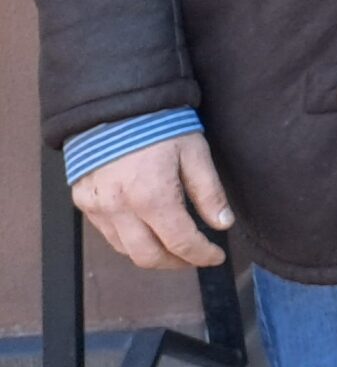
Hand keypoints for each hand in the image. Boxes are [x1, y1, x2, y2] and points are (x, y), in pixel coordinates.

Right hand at [72, 133, 231, 269]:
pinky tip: (146, 230)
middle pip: (148, 257)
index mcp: (152, 196)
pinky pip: (108, 234)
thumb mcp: (195, 152)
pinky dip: (129, 240)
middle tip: (195, 256)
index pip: (181, 242)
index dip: (202, 255)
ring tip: (173, 246)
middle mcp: (120, 208)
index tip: (216, 257)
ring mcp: (98, 207)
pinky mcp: (83, 201)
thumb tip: (223, 223)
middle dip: (176, 263)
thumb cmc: (160, 124)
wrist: (115, 104)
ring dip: (152, 254)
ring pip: (126, 250)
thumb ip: (209, 192)